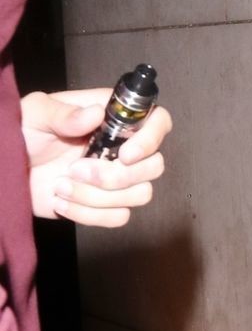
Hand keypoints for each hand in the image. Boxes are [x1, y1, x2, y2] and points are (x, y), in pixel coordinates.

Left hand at [22, 89, 171, 228]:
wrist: (3, 171)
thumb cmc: (19, 134)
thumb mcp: (35, 114)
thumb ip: (64, 112)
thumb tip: (95, 113)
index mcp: (111, 119)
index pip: (157, 121)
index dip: (151, 139)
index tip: (125, 154)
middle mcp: (120, 148)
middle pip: (154, 165)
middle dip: (117, 175)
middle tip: (77, 169)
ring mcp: (114, 179)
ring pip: (139, 195)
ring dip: (99, 196)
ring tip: (62, 185)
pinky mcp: (102, 205)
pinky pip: (118, 217)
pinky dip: (88, 214)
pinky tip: (61, 202)